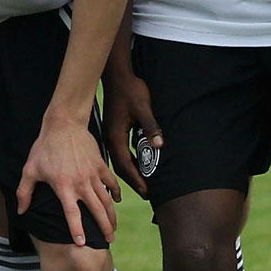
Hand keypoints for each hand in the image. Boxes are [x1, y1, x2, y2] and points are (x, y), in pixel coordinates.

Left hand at [19, 111, 116, 247]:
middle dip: (104, 227)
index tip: (82, 243)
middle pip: (96, 211)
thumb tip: (21, 211)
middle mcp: (81, 183)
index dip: (77, 230)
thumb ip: (24, 192)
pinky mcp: (100, 165)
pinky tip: (116, 201)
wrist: (64, 124)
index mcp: (63, 187)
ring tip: (114, 227)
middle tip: (109, 239)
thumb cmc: (44, 147)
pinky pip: (111, 182)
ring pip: (106, 199)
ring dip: (111, 215)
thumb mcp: (30, 170)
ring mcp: (93, 174)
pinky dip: (115, 193)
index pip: (72, 214)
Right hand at [100, 66, 161, 196]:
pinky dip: (130, 162)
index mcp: (115, 136)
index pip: (125, 164)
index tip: (146, 191)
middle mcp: (111, 138)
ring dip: (131, 172)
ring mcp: (112, 135)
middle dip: (133, 181)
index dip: (136, 179)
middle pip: (121, 166)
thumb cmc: (130, 90)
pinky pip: (121, 152)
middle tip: (147, 194)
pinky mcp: (115, 131)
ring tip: (144, 184)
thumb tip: (159, 144)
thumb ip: (151, 127)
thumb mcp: (143, 108)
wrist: (118, 76)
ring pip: (120, 160)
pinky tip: (138, 165)